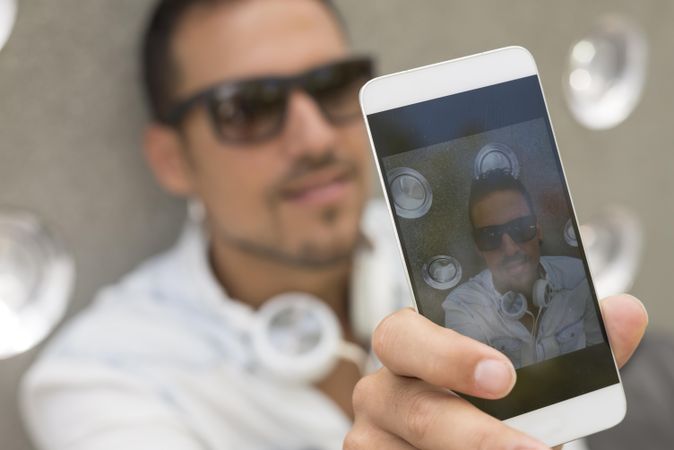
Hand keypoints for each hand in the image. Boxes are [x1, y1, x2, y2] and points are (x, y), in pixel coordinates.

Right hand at [344, 294, 647, 449]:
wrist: (474, 445)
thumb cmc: (494, 405)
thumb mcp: (527, 379)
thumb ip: (570, 346)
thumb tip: (625, 310)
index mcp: (410, 345)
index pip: (404, 333)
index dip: (448, 353)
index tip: (503, 375)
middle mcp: (382, 389)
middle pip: (409, 403)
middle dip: (472, 432)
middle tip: (529, 448)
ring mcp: (371, 436)